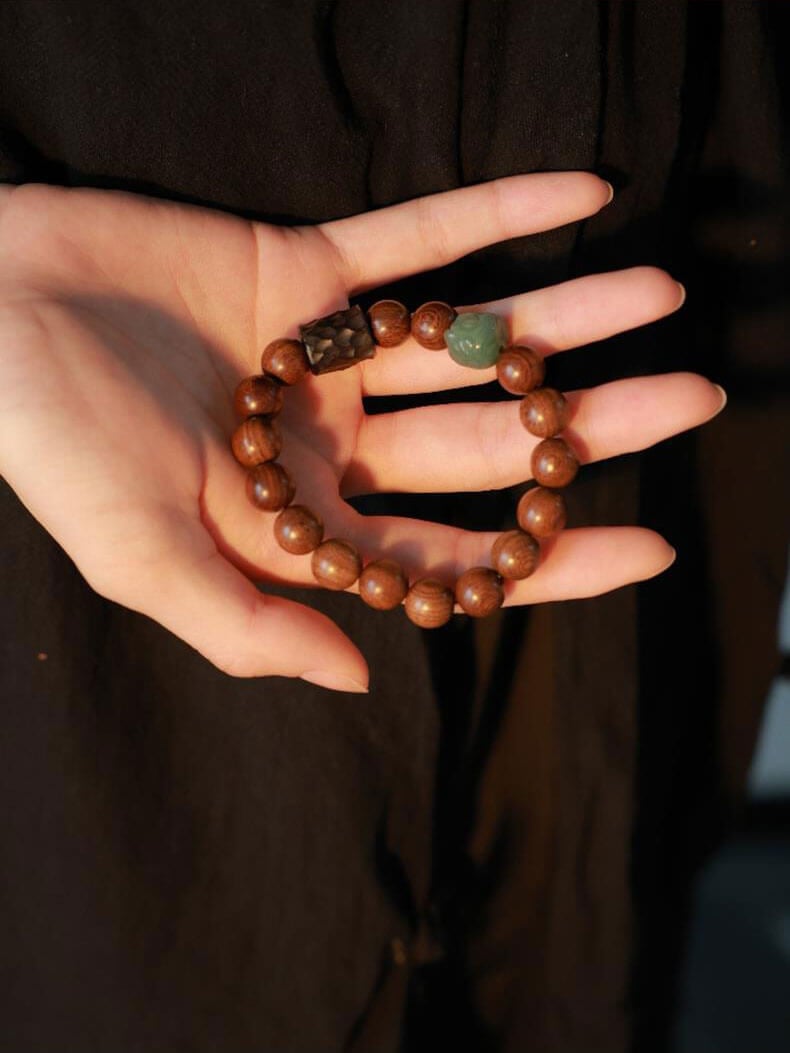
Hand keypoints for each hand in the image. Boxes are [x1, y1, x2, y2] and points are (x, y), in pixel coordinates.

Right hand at [0, 176, 722, 691]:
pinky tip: (584, 195)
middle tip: (695, 398)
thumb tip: (361, 676)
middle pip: (480, 441)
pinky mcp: (301, 265)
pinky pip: (415, 233)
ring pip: (460, 337)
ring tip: (664, 291)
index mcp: (298, 522)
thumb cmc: (46, 444)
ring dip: (562, 315)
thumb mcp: (137, 557)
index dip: (548, 558)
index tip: (649, 549)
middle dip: (585, 424)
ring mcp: (319, 351)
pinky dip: (494, 213)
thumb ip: (245, 625)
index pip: (446, 552)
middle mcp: (325, 441)